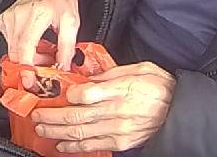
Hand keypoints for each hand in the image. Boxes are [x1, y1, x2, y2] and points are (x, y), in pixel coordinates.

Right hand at [0, 0, 79, 69]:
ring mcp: (7, 18)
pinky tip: (34, 43)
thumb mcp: (72, 22)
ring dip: (28, 58)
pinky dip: (22, 49)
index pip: (24, 48)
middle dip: (31, 67)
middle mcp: (18, 16)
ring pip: (12, 51)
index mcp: (36, 14)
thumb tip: (63, 68)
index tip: (31, 82)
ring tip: (44, 51)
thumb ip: (67, 48)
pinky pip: (9, 44)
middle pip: (16, 54)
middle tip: (47, 66)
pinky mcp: (2, 21)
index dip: (26, 69)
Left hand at [31, 62, 175, 152]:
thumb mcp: (137, 69)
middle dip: (52, 116)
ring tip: (42, 128)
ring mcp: (117, 130)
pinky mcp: (121, 142)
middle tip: (37, 114)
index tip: (54, 91)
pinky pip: (93, 146)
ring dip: (57, 132)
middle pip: (76, 116)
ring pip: (80, 133)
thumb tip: (87, 78)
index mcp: (119, 89)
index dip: (66, 94)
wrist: (179, 109)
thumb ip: (110, 73)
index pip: (86, 93)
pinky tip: (62, 144)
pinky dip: (75, 146)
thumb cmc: (160, 87)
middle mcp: (116, 112)